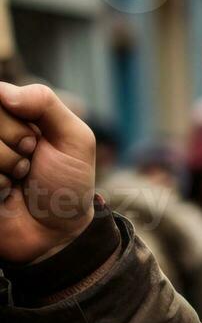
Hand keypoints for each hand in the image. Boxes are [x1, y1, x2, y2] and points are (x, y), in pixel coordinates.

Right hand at [0, 83, 96, 265]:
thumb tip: (3, 91)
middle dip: (17, 143)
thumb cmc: (66, 182)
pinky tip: (5, 191)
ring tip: (19, 176)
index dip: (18, 121)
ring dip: (8, 165)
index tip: (35, 140)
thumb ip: (45, 103)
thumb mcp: (74, 137)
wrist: (58, 230)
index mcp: (8, 112)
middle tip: (30, 160)